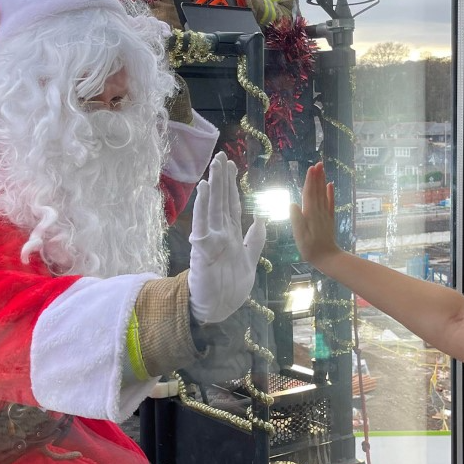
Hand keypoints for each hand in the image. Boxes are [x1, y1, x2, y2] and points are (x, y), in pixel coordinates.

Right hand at [187, 152, 266, 323]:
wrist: (219, 307)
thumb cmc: (231, 286)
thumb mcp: (250, 259)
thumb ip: (255, 239)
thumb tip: (261, 219)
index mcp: (232, 235)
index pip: (233, 205)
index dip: (233, 186)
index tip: (232, 167)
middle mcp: (220, 233)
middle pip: (222, 201)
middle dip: (222, 179)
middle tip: (221, 156)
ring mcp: (210, 239)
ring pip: (212, 208)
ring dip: (213, 187)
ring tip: (213, 167)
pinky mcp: (203, 249)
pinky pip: (203, 224)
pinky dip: (203, 206)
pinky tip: (204, 189)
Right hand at [289, 162, 340, 266]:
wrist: (327, 258)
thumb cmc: (310, 248)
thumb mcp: (299, 236)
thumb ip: (296, 219)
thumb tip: (292, 204)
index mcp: (310, 214)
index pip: (309, 193)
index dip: (309, 181)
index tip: (311, 168)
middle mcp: (318, 211)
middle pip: (317, 190)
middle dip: (317, 176)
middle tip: (318, 163)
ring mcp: (325, 214)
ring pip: (323, 194)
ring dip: (322, 181)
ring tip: (322, 169)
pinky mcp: (329, 218)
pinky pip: (330, 203)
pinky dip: (330, 193)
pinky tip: (330, 185)